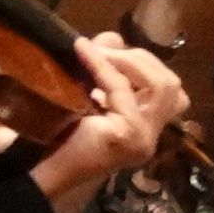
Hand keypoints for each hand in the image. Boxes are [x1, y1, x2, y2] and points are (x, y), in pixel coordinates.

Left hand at [30, 35, 187, 212]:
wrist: (42, 174)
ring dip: (129, 61)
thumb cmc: (61, 141)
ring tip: (100, 51)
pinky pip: (121, 90)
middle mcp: (151, 136)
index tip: (107, 46)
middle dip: (140, 59)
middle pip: (171, 85)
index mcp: (146, 130)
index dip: (142, 63)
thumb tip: (112, 38)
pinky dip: (103, 66)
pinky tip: (84, 54)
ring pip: (161, 85)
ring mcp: (144, 137)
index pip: (168, 91)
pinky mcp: (128, 134)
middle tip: (106, 48)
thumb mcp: (90, 100)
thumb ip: (106, 72)